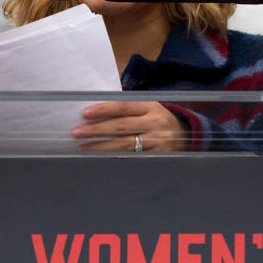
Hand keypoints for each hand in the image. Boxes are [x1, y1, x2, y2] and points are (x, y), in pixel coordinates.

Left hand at [72, 101, 187, 151]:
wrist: (185, 134)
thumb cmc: (156, 118)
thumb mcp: (146, 107)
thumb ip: (126, 107)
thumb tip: (95, 111)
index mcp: (149, 106)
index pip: (123, 106)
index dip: (104, 109)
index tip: (85, 113)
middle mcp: (154, 123)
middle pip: (121, 126)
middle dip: (97, 130)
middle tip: (77, 132)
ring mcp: (157, 141)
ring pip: (125, 144)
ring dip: (101, 146)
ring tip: (83, 147)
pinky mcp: (157, 156)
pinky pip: (132, 157)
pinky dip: (114, 156)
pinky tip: (100, 156)